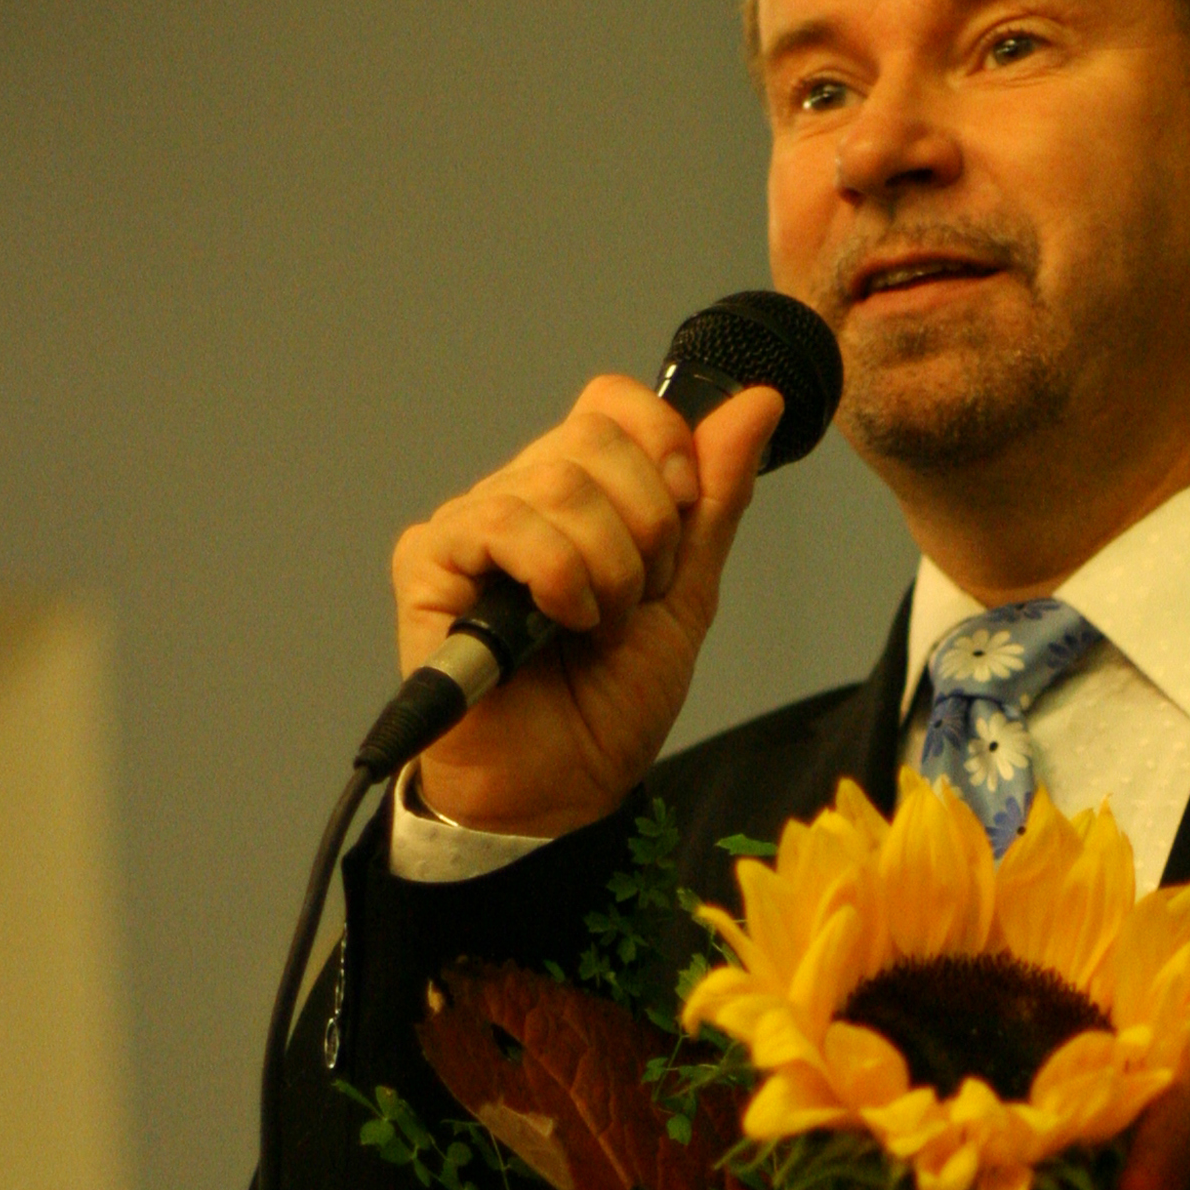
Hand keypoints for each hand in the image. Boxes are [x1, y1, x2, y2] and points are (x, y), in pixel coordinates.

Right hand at [392, 371, 783, 837]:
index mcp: (578, 491)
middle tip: (634, 600)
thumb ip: (715, 499)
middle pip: (595, 437)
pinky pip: (503, 520)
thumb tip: (760, 402)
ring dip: (607, 567)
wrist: (564, 787)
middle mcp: (520, 493)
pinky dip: (556, 573)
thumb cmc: (611, 703)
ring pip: (560, 482)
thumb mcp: (687, 593)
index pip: (613, 404)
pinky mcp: (429, 560)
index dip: (662, 445)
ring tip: (595, 627)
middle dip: (645, 529)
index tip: (681, 515)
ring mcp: (471, 523)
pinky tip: (558, 622)